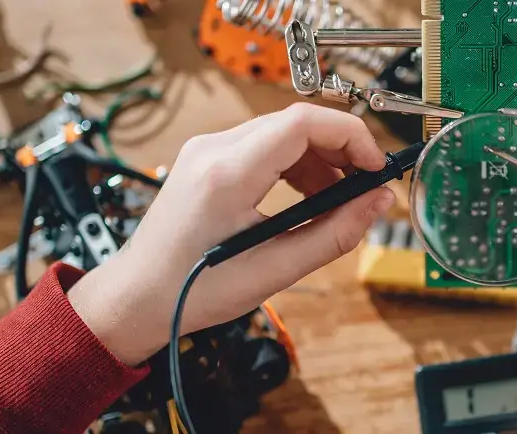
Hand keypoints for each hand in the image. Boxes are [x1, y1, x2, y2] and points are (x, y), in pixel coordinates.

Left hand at [68, 104, 394, 364]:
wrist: (139, 295)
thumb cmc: (194, 289)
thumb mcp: (275, 269)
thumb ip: (334, 233)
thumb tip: (377, 204)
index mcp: (228, 173)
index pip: (303, 123)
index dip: (351, 137)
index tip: (376, 168)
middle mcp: (213, 149)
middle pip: (297, 123)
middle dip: (341, 150)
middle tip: (366, 187)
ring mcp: (207, 149)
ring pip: (283, 132)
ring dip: (320, 160)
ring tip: (336, 202)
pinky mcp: (207, 158)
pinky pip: (264, 145)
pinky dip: (295, 165)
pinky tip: (306, 199)